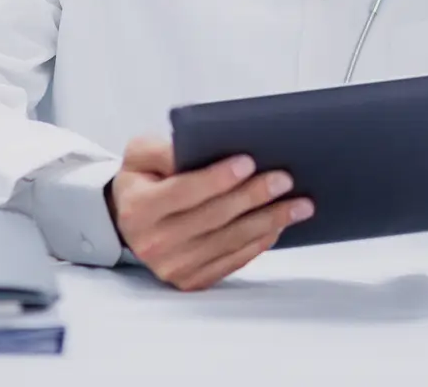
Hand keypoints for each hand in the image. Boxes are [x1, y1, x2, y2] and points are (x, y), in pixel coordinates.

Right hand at [108, 137, 313, 290]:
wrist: (129, 219)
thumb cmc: (143, 179)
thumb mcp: (140, 153)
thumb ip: (164, 148)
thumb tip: (200, 146)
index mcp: (139, 209)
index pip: (185, 192)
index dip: (218, 178)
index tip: (249, 162)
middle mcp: (154, 243)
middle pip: (214, 217)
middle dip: (253, 196)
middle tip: (284, 179)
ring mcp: (173, 267)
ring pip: (230, 241)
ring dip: (268, 221)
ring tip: (298, 204)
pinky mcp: (192, 281)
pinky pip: (233, 261)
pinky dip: (259, 242)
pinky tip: (279, 224)